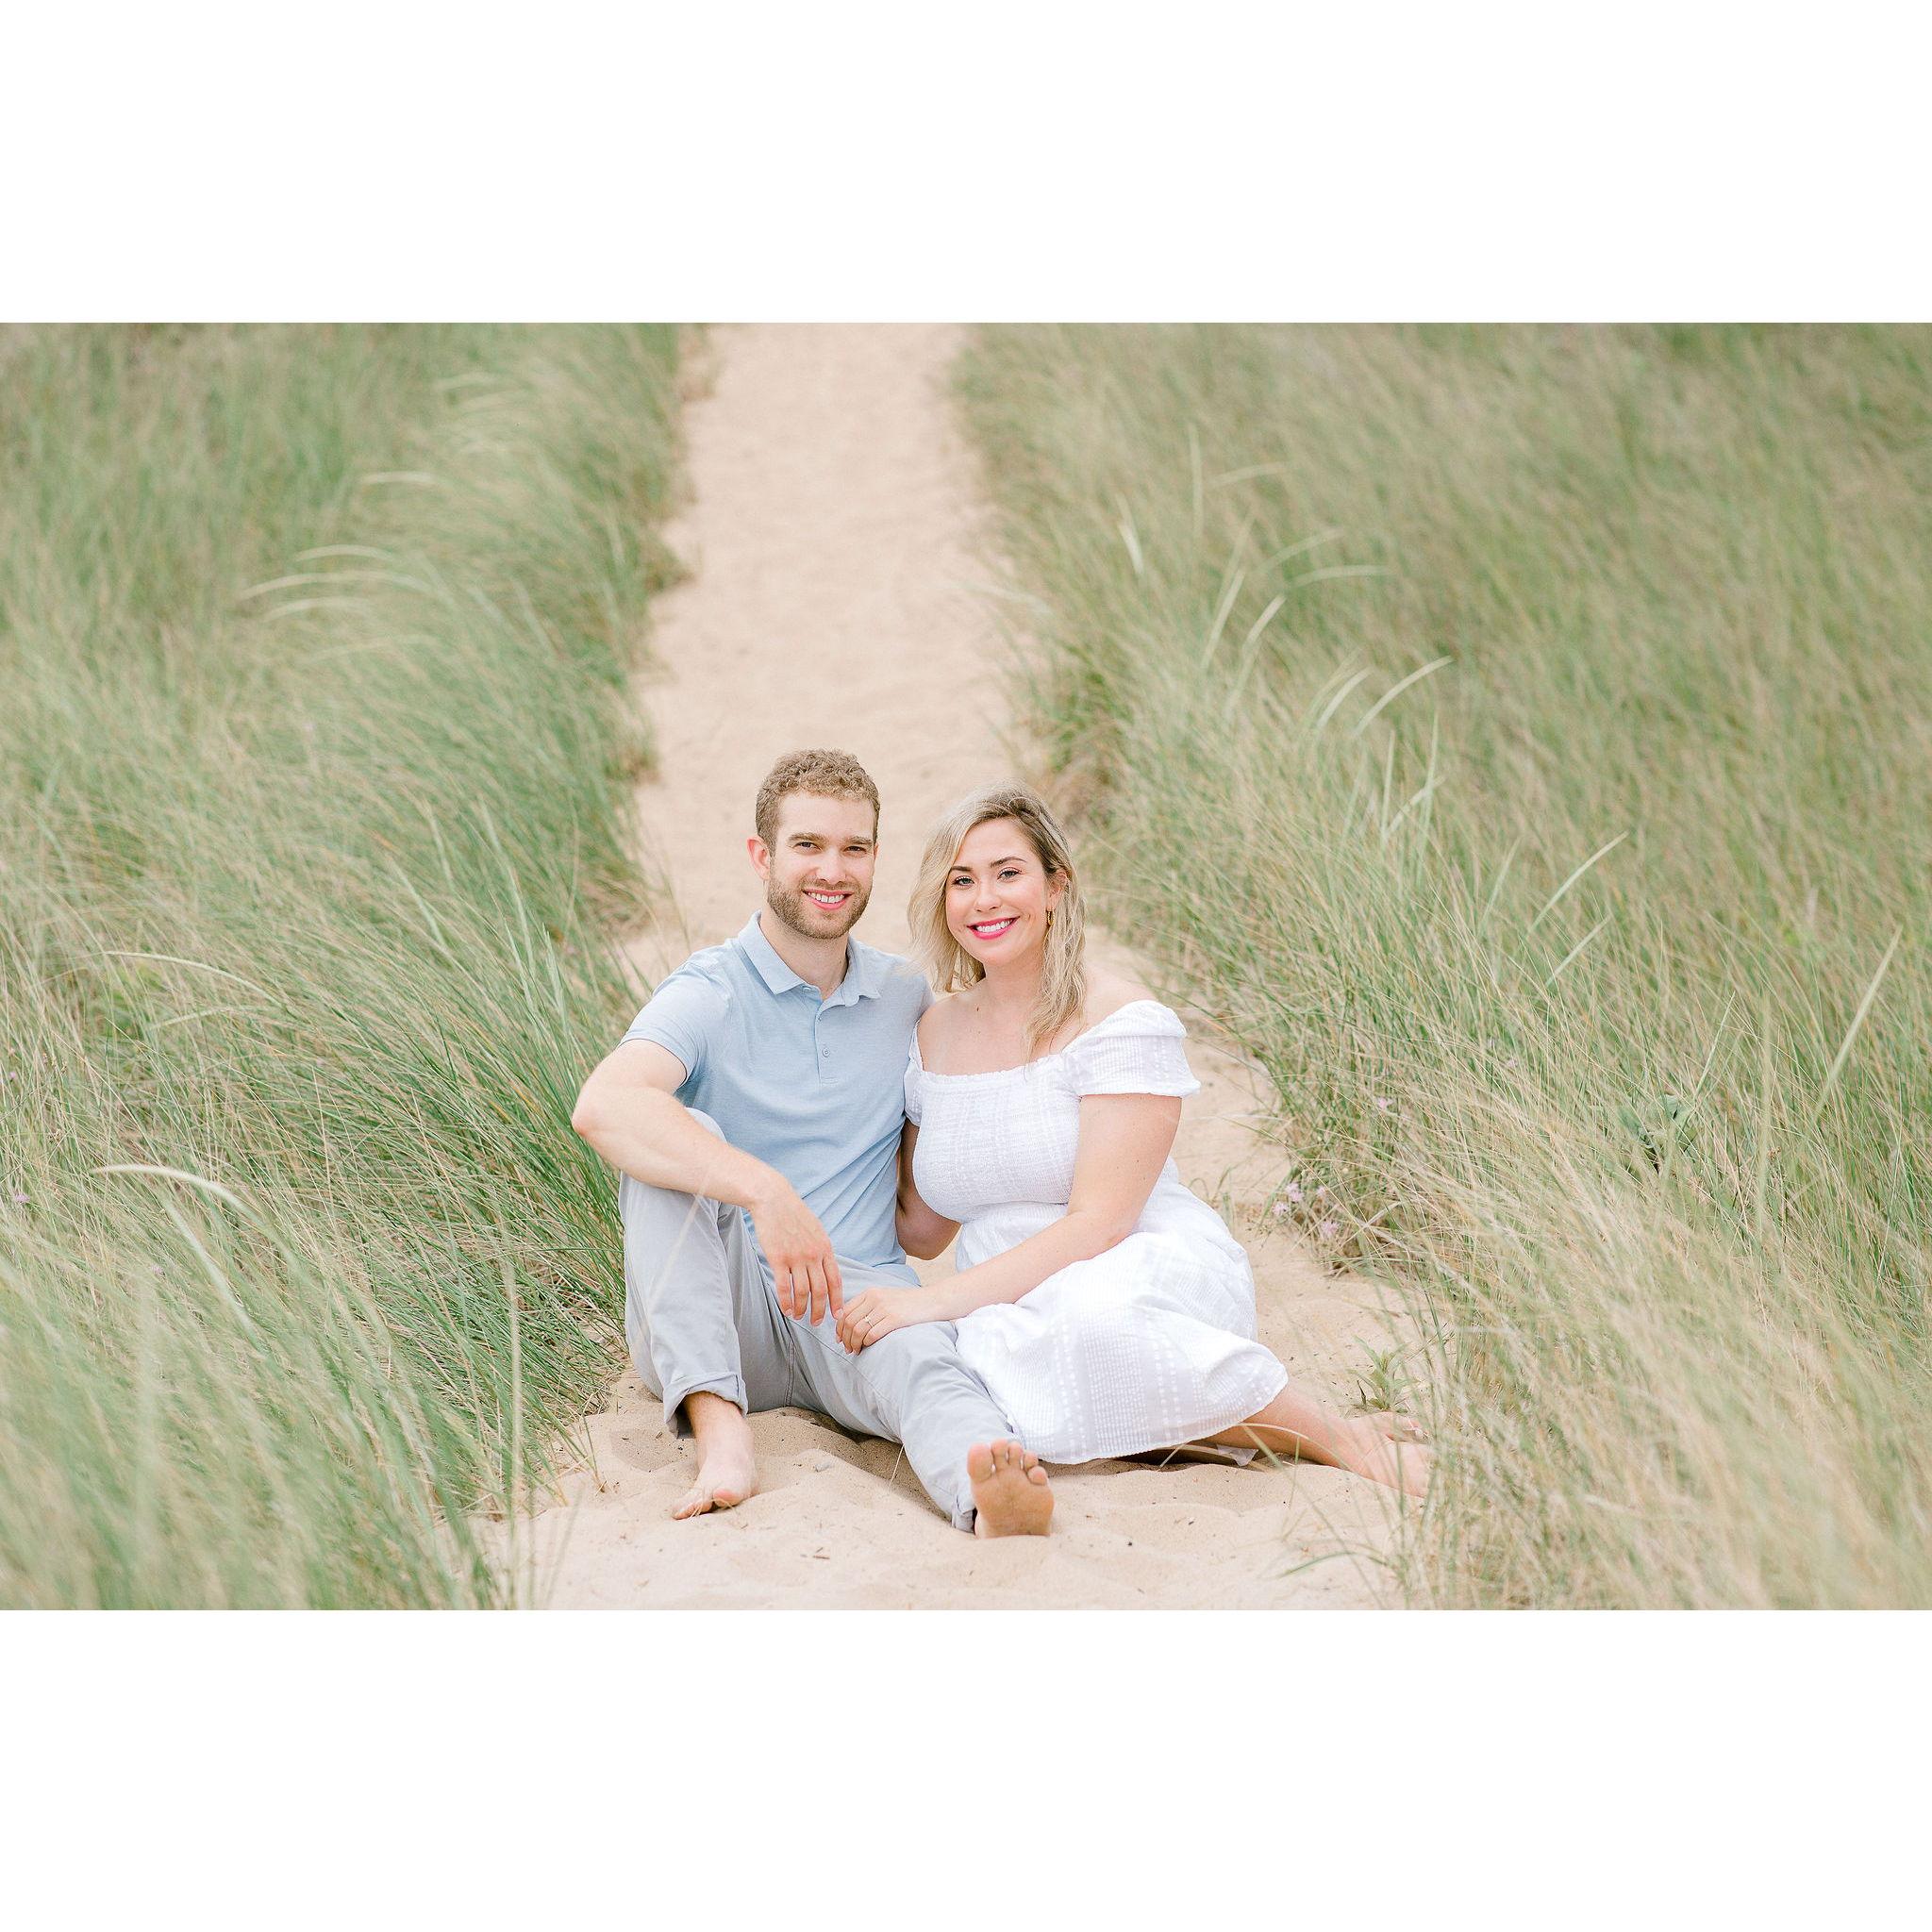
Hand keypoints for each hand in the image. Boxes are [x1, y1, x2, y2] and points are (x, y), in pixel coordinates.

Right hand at [748, 1183, 842, 1322]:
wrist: (774, 1200)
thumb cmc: (794, 1214)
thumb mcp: (816, 1229)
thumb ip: (822, 1249)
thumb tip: (826, 1267)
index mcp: (825, 1248)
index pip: (836, 1280)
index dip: (837, 1299)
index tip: (838, 1314)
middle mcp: (813, 1255)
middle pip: (821, 1290)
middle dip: (820, 1310)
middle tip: (817, 1322)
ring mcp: (796, 1257)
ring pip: (803, 1291)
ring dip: (801, 1308)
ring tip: (798, 1316)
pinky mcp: (778, 1258)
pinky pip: (784, 1286)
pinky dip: (786, 1301)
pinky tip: (786, 1309)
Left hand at [835, 1285, 942, 1352]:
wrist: (933, 1300)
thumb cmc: (909, 1303)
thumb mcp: (885, 1297)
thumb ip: (868, 1306)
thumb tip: (850, 1324)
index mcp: (870, 1292)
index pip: (845, 1311)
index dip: (839, 1328)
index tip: (839, 1339)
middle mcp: (874, 1298)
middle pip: (848, 1322)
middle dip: (845, 1339)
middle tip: (848, 1349)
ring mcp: (884, 1308)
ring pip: (857, 1330)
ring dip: (854, 1344)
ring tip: (856, 1351)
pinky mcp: (894, 1319)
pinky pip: (872, 1335)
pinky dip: (866, 1344)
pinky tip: (867, 1348)